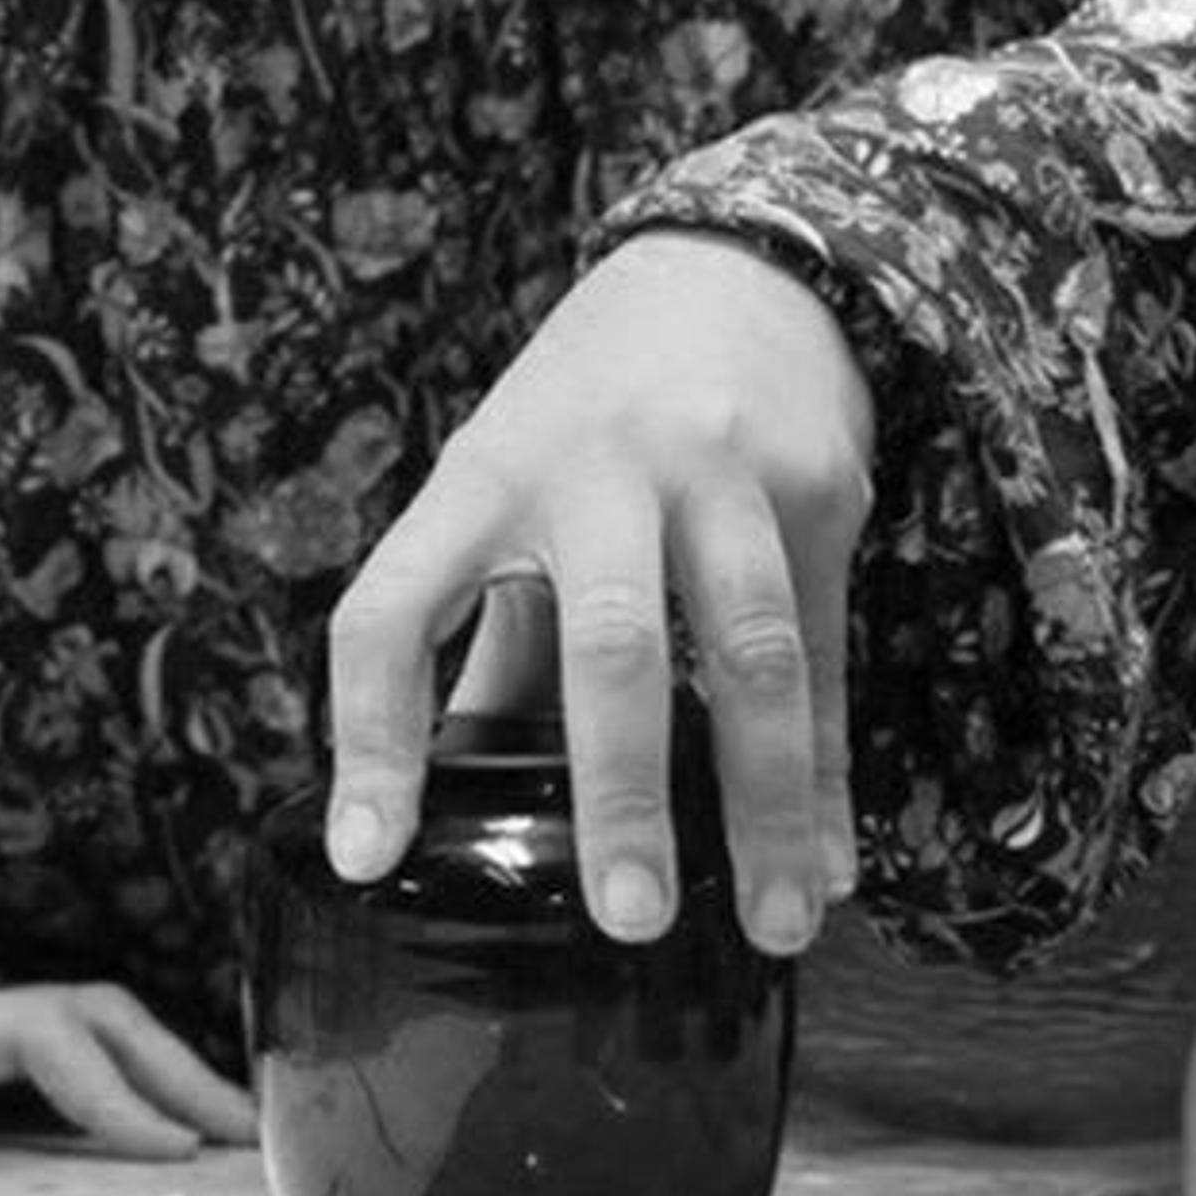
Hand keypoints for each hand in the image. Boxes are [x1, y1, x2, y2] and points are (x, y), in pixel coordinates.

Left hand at [0, 972, 255, 1181]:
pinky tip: (144, 1152)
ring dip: (155, 1077)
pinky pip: (47, 1072)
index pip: (30, 1029)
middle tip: (244, 1145)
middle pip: (85, 1012)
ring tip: (225, 1149)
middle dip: (170, 1068)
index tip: (163, 1151)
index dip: (105, 1083)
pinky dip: (112, 1099)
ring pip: (78, 1034)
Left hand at [322, 229, 873, 958]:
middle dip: (618, 786)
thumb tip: (439, 790)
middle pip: (602, 638)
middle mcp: (594, 471)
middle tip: (625, 917)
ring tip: (769, 926)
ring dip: (762, 802)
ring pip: (744, 653)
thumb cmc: (587, 407)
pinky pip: (827, 655)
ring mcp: (715, 476)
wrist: (730, 268)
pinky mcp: (817, 491)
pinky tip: (827, 862)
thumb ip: (489, 633)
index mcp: (481, 477)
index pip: (393, 608)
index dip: (368, 734)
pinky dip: (832, 771)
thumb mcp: (504, 483)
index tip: (363, 855)